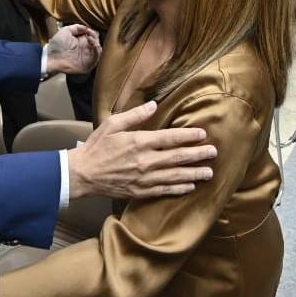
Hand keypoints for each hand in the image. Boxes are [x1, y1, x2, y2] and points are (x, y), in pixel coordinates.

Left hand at [46, 24, 101, 75]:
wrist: (51, 58)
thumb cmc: (56, 45)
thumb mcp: (65, 31)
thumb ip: (76, 27)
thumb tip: (87, 28)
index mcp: (81, 41)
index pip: (92, 36)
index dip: (91, 32)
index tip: (88, 30)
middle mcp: (85, 49)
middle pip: (96, 42)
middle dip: (95, 37)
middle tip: (90, 35)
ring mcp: (86, 57)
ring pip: (98, 50)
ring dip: (97, 43)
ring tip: (91, 39)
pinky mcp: (87, 65)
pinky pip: (96, 59)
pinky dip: (97, 51)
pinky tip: (93, 45)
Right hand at [68, 101, 216, 199]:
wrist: (82, 174)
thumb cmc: (96, 147)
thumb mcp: (112, 124)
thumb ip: (135, 115)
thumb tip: (154, 105)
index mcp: (139, 142)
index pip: (170, 138)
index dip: (188, 136)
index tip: (203, 134)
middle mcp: (145, 161)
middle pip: (178, 157)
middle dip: (198, 155)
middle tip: (213, 153)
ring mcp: (144, 178)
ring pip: (175, 176)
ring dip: (194, 173)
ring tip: (209, 172)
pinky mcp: (140, 191)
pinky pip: (164, 190)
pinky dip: (178, 189)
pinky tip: (190, 186)